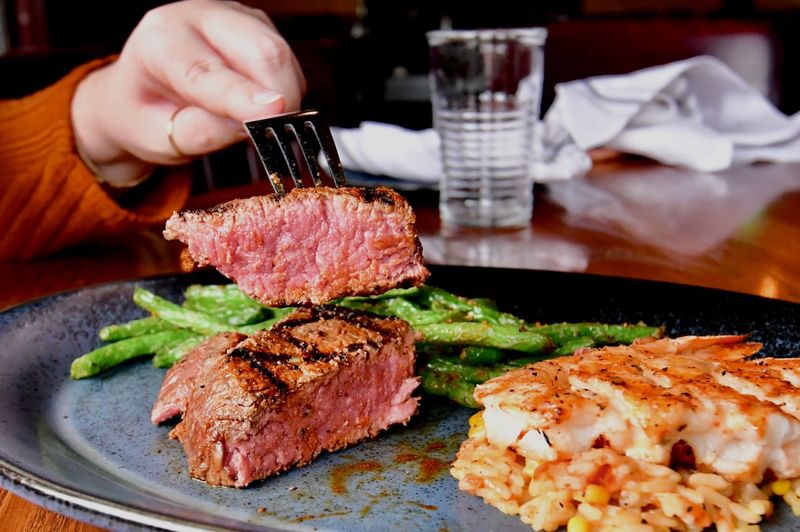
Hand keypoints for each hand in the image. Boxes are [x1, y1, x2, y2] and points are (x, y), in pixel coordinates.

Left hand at [71, 0, 305, 186]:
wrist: (141, 94)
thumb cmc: (146, 115)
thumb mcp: (157, 137)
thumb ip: (200, 132)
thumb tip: (250, 126)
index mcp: (160, 41)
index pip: (207, 70)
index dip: (243, 94)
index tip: (273, 113)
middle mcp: (197, 16)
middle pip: (260, 50)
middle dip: (281, 96)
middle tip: (277, 136)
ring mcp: (232, 16)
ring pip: (281, 53)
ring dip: (285, 95)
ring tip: (260, 124)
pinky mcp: (259, 26)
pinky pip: (288, 61)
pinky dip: (286, 90)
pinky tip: (262, 107)